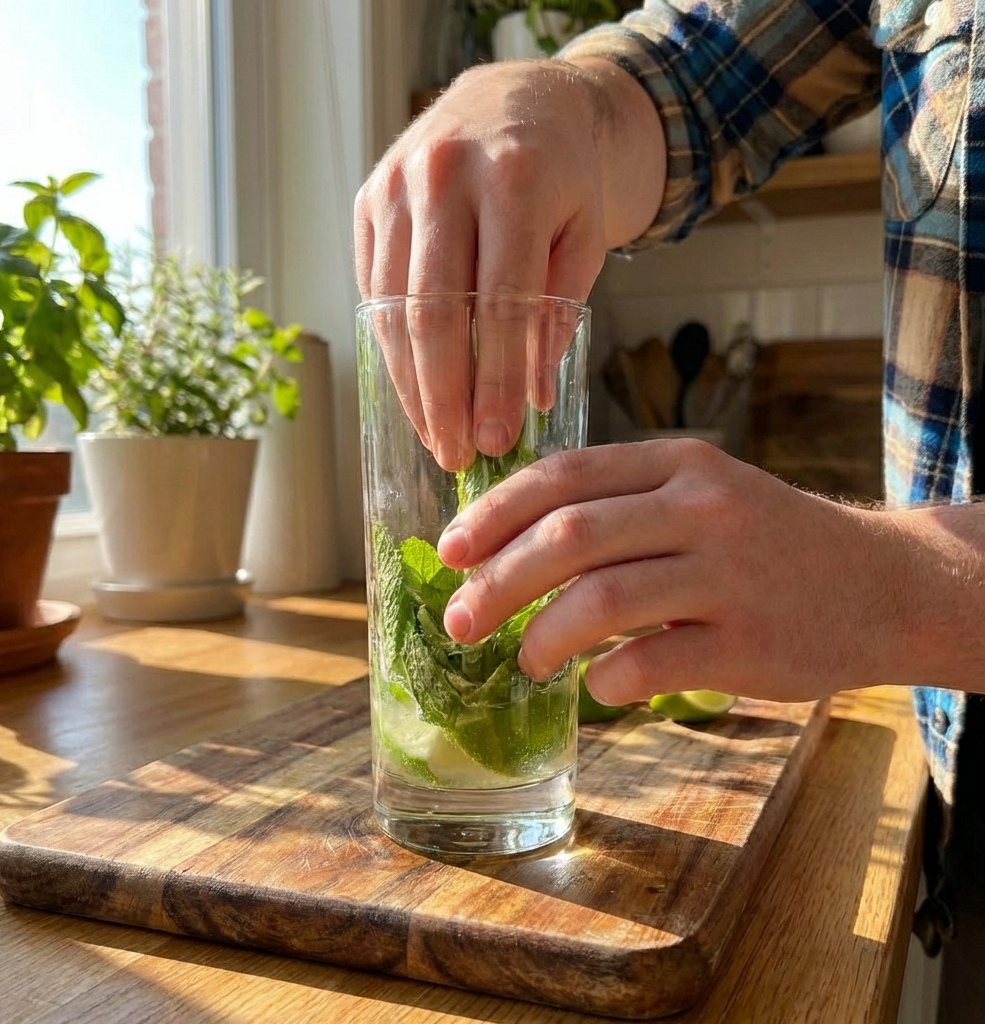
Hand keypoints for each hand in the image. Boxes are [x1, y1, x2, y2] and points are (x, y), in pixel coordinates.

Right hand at [354, 58, 663, 470]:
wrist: (518, 99)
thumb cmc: (563, 175)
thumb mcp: (584, 235)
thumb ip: (558, 313)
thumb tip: (530, 399)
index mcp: (516, 177)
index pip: (502, 304)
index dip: (495, 381)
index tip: (496, 439)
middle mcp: (446, 175)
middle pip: (435, 313)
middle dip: (444, 396)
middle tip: (455, 454)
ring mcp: (396, 185)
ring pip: (394, 308)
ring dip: (411, 384)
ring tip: (433, 436)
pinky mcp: (368, 200)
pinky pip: (374, 291)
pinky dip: (392, 348)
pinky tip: (414, 389)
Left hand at [435, 440, 929, 705]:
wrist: (882, 583)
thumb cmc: (767, 540)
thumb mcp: (701, 493)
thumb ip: (621, 507)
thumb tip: (511, 549)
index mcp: (677, 464)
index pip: (563, 476)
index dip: (495, 514)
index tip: (450, 551)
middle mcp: (701, 508)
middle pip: (570, 535)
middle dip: (498, 581)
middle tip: (462, 621)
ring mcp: (728, 573)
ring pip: (602, 600)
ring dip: (544, 637)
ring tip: (527, 662)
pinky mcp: (750, 642)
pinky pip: (650, 662)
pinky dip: (606, 678)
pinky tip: (598, 685)